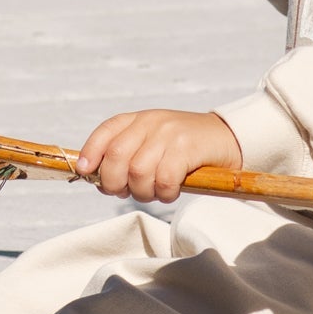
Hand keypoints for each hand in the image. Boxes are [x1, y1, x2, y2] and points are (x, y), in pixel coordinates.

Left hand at [76, 109, 242, 202]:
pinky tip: (171, 192)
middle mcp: (151, 123)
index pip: (105, 133)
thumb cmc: (186, 148)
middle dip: (114, 183)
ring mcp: (169, 134)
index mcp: (139, 120)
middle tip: (126, 192)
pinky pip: (163, 180)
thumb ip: (127, 154)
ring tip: (154, 192)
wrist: (227, 138)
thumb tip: (95, 178)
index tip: (85, 172)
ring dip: (143, 192)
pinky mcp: (186, 148)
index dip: (90, 154)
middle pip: (116, 157)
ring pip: (138, 173)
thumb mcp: (153, 141)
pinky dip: (164, 194)